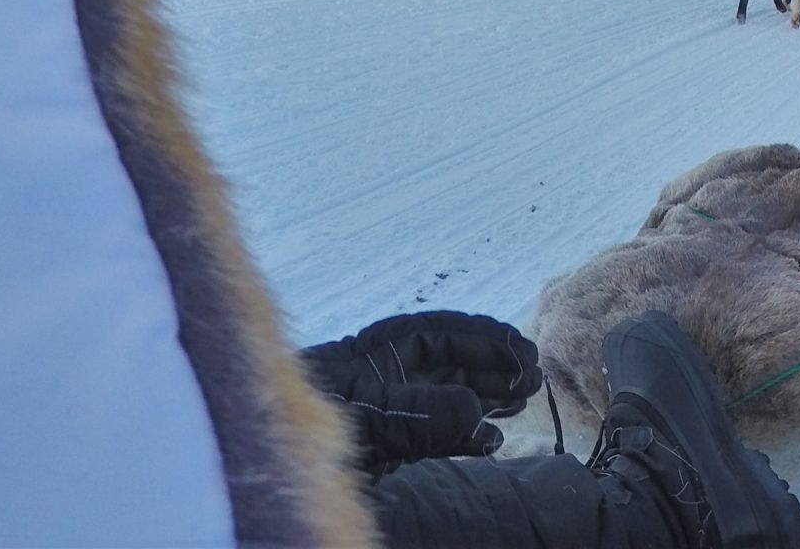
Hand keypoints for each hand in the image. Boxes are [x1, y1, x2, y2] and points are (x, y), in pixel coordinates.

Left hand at [302, 310, 542, 469]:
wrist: (266, 466)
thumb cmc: (309, 427)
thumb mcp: (368, 417)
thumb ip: (423, 416)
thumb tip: (482, 419)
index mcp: (381, 348)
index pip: (445, 333)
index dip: (487, 341)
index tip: (524, 353)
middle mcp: (388, 371)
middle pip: (452, 361)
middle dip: (495, 368)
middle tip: (533, 381)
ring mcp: (388, 405)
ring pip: (449, 392)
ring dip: (488, 395)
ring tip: (522, 401)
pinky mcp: (387, 440)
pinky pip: (438, 426)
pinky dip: (467, 428)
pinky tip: (491, 434)